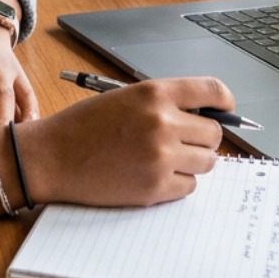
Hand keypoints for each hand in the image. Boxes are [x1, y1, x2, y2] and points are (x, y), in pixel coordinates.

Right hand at [15, 77, 233, 207]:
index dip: (224, 102)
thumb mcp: (125, 98)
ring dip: (192, 161)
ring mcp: (161, 156)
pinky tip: (154, 174)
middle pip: (214, 133)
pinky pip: (189, 186)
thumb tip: (204, 116)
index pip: (213, 90)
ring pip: (207, 162)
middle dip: (202, 138)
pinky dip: (178, 182)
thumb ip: (164, 103)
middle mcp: (162, 122)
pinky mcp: (156, 187)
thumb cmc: (84, 126)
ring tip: (165, 158)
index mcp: (155, 93)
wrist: (53, 156)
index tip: (225, 109)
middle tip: (183, 142)